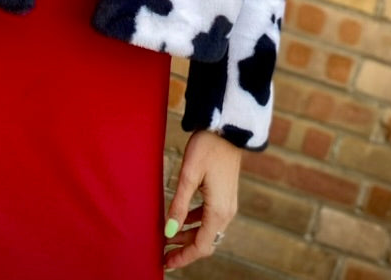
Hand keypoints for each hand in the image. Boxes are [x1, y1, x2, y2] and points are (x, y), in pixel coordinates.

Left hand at [163, 130, 240, 270]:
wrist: (227, 127)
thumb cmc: (207, 147)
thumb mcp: (189, 175)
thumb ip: (179, 205)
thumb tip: (169, 231)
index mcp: (219, 211)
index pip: (202, 246)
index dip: (184, 257)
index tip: (166, 263)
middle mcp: (227, 212)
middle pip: (205, 241)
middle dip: (184, 249)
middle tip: (163, 253)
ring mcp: (227, 203)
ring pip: (207, 229)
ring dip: (189, 235)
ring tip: (168, 236)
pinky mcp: (225, 194)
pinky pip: (210, 217)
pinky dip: (195, 222)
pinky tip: (181, 218)